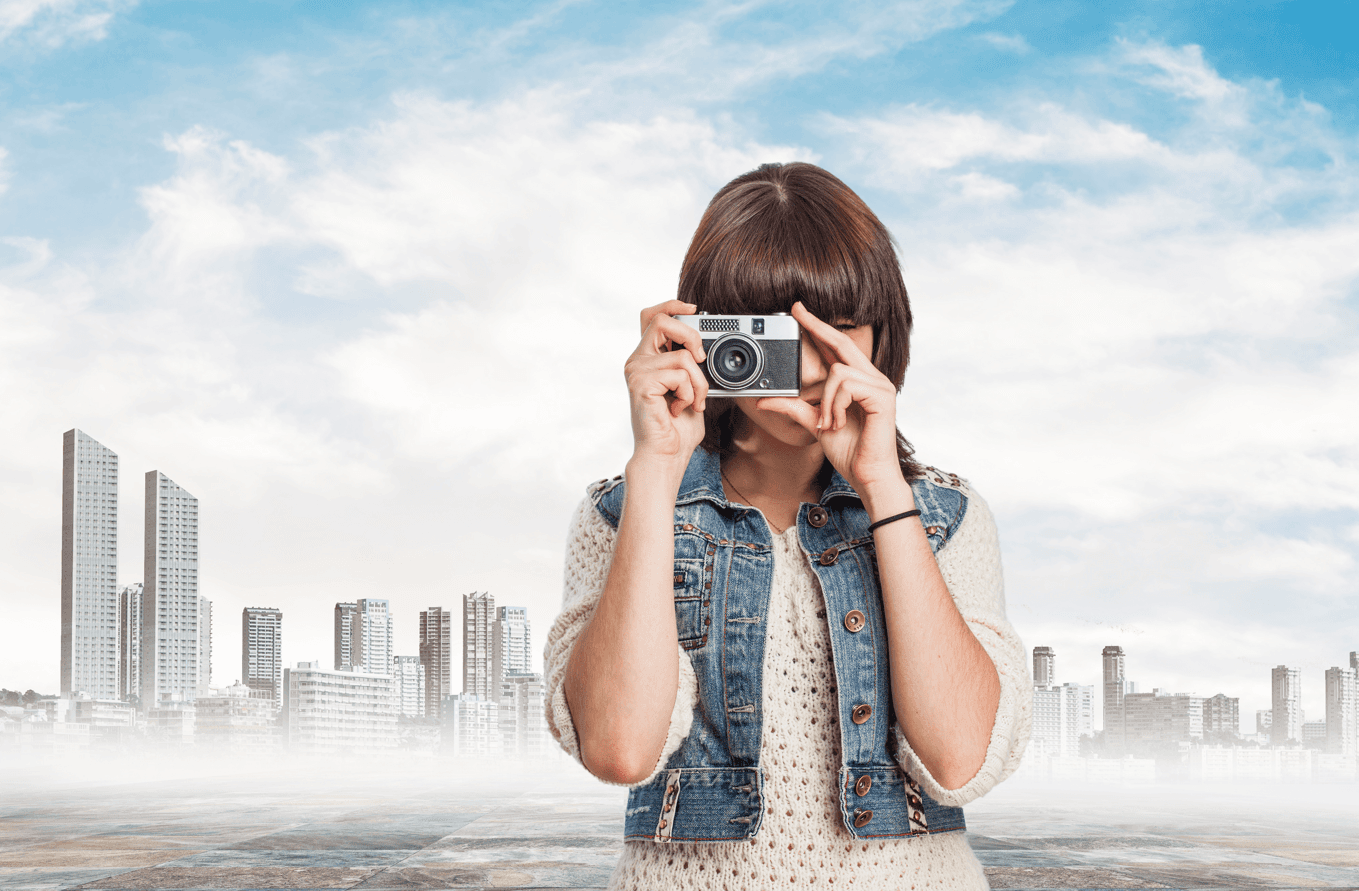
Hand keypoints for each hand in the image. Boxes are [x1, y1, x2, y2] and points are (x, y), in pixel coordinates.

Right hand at [623, 299, 709, 471]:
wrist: (666, 454)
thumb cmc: (677, 427)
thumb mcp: (689, 387)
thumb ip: (689, 364)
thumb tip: (703, 346)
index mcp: (647, 358)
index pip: (652, 316)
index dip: (671, 304)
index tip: (693, 308)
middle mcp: (638, 361)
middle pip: (662, 321)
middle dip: (691, 335)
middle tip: (700, 359)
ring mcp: (637, 371)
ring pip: (681, 356)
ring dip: (699, 382)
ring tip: (691, 401)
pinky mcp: (641, 383)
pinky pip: (680, 374)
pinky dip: (690, 393)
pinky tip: (680, 408)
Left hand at [755, 302, 904, 496]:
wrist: (867, 474)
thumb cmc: (849, 451)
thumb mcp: (814, 424)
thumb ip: (793, 408)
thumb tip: (764, 400)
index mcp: (857, 382)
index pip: (837, 348)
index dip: (819, 328)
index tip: (800, 312)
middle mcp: (871, 378)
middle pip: (843, 342)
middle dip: (817, 325)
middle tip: (795, 310)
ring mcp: (880, 385)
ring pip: (837, 372)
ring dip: (826, 401)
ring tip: (830, 422)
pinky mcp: (882, 396)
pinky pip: (846, 385)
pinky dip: (836, 406)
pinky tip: (839, 423)